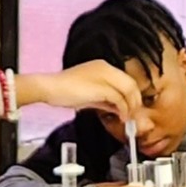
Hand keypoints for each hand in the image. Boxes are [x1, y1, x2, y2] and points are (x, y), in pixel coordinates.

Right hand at [29, 60, 145, 124]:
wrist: (50, 87)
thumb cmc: (63, 91)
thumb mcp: (89, 96)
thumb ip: (105, 101)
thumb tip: (118, 109)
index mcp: (103, 68)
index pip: (125, 81)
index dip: (131, 96)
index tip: (131, 110)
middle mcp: (106, 68)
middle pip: (131, 84)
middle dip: (135, 102)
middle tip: (134, 116)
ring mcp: (104, 75)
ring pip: (128, 89)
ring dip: (131, 106)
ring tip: (128, 119)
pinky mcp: (101, 86)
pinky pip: (119, 97)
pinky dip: (123, 109)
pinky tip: (121, 117)